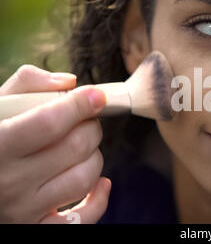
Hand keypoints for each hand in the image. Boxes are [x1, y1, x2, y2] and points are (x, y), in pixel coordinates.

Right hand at [0, 65, 110, 222]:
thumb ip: (27, 86)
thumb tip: (70, 82)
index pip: (50, 122)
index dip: (80, 105)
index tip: (97, 96)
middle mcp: (8, 183)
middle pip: (75, 147)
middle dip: (90, 127)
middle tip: (86, 122)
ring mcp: (22, 211)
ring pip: (84, 179)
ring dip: (94, 158)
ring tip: (83, 149)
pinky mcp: (34, 229)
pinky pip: (83, 219)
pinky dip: (99, 199)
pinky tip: (100, 182)